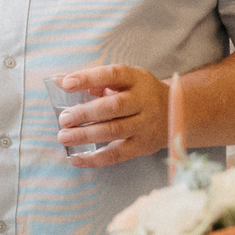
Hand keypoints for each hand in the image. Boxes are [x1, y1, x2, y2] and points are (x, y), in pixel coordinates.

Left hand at [51, 64, 168, 166]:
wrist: (176, 112)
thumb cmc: (137, 93)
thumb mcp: (123, 80)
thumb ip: (93, 80)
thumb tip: (57, 80)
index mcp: (136, 79)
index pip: (112, 75)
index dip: (89, 78)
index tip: (66, 84)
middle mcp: (144, 101)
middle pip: (114, 107)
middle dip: (85, 113)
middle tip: (63, 118)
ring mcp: (145, 125)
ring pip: (115, 131)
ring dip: (86, 135)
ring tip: (64, 136)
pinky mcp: (142, 146)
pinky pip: (118, 154)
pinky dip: (95, 158)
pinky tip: (75, 158)